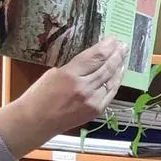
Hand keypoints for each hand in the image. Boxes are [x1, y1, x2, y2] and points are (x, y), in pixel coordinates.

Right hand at [0, 38, 128, 154]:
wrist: (36, 122)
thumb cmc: (39, 95)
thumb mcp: (54, 72)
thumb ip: (74, 66)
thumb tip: (91, 58)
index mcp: (70, 74)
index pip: (95, 57)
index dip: (107, 46)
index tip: (113, 39)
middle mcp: (84, 87)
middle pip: (107, 67)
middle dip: (117, 54)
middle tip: (123, 45)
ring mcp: (92, 101)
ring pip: (111, 80)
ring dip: (119, 67)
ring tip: (123, 56)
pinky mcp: (96, 111)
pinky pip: (110, 93)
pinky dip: (116, 82)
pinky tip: (118, 74)